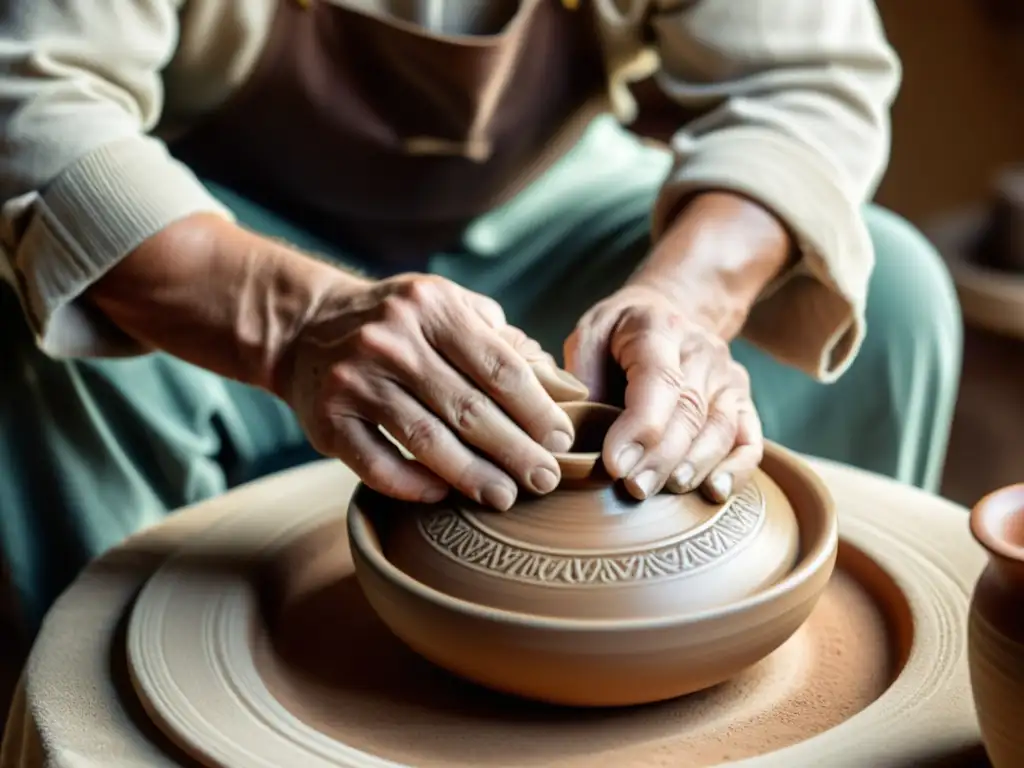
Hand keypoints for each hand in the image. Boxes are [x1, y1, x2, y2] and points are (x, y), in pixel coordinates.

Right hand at [277, 273, 588, 508]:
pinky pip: (377, 463)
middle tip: (546, 480)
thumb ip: (501, 340)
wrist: (305, 327)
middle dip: (515, 449)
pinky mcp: (327, 420)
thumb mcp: (447, 308)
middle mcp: (391, 340)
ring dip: (472, 475)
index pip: (497, 365)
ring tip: (505, 497)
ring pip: (426, 439)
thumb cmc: (399, 323)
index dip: (535, 408)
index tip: (562, 441)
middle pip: (468, 407)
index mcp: (431, 306)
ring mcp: (355, 380)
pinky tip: (443, 494)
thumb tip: (564, 385)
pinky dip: (412, 483)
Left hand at [565, 284, 762, 502]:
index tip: (615, 463)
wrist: (667, 312)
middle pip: (690, 410)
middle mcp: (701, 350)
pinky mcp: (741, 402)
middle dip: (660, 457)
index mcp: (659, 328)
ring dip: (693, 466)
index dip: (641, 425)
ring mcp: (727, 377)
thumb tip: (579, 435)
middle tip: (633, 488)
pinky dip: (737, 470)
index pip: (659, 379)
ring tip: (663, 491)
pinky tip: (713, 492)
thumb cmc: (618, 335)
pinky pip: (750, 440)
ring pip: (721, 428)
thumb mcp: (589, 337)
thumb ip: (583, 379)